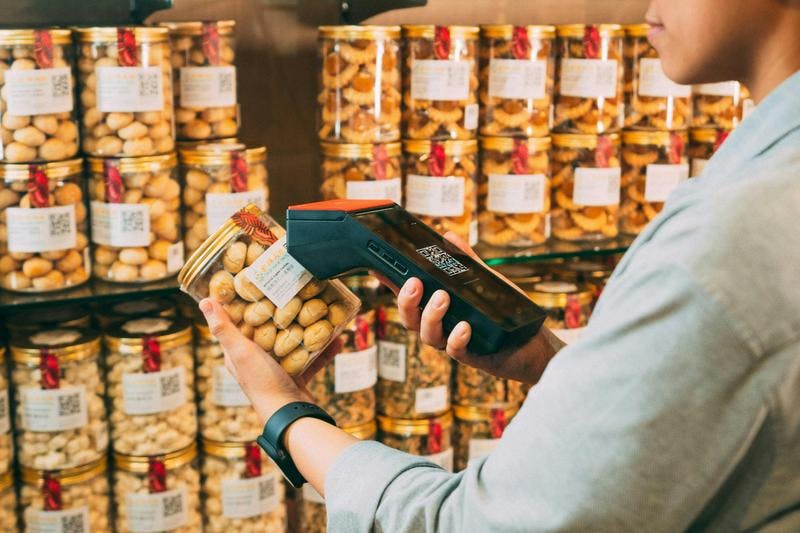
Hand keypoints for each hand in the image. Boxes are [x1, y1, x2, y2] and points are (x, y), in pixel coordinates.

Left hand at [199, 298, 339, 422]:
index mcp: (238, 353)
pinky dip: (323, 349)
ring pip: (292, 343)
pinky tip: (338, 338)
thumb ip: (225, 329)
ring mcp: (277, 369)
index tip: (257, 283)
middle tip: (294, 291)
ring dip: (307, 329)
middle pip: (267, 330)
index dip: (245, 303)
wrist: (290, 414)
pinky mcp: (296, 377)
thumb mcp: (241, 352)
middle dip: (281, 312)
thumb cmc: (262, 383)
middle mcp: (255, 361)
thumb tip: (205, 302)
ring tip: (319, 312)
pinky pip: (311, 359)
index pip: (238, 323)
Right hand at [381, 232, 562, 384]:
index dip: (390, 283)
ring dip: (431, 315)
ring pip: (427, 334)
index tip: (378, 268)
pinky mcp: (470, 355)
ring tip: (443, 297)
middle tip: (415, 283)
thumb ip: (465, 261)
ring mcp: (452, 341)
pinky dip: (456, 338)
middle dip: (406, 301)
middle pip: (410, 318)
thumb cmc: (504, 311)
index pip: (408, 295)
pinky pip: (455, 350)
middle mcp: (440, 325)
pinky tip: (464, 326)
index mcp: (437, 307)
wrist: (532, 342)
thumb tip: (448, 236)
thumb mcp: (484, 280)